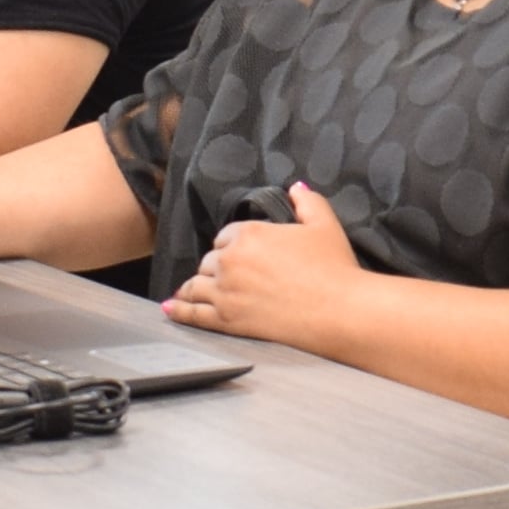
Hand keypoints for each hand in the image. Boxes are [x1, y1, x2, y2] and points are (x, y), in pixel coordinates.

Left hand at [165, 183, 368, 347]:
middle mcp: (230, 261)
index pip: (226, 236)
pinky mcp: (226, 320)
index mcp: (249, 234)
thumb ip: (307, 201)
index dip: (233, 245)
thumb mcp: (324, 224)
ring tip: (189, 292)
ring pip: (196, 286)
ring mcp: (225, 292)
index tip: (243, 254)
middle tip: (230, 276)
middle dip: (217, 267)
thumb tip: (296, 187)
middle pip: (210, 261)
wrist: (338, 312)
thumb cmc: (334, 267)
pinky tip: (170, 309)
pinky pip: (194, 314)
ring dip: (194, 287)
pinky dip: (179, 311)